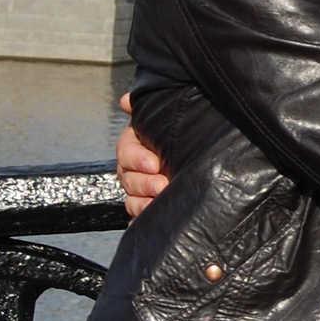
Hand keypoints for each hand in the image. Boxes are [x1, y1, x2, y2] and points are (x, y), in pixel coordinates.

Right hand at [116, 93, 167, 218]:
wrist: (194, 150)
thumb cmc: (175, 130)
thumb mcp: (162, 117)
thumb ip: (146, 109)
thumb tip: (126, 100)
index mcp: (133, 144)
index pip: (125, 150)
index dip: (137, 158)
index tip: (154, 164)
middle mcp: (132, 167)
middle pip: (127, 178)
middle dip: (144, 183)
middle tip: (162, 185)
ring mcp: (139, 188)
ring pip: (131, 199)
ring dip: (142, 203)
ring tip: (159, 203)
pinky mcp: (147, 205)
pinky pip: (138, 216)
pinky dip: (143, 218)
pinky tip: (152, 220)